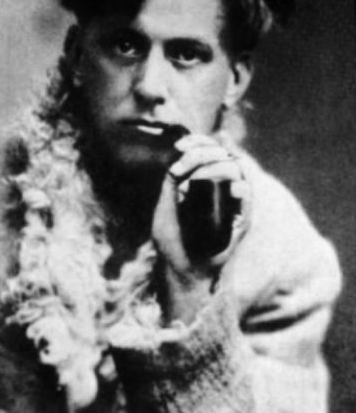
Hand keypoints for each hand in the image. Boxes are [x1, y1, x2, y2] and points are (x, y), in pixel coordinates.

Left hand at [152, 133, 246, 322]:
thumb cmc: (173, 240)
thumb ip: (173, 180)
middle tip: (181, 163)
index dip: (197, 142)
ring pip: (235, 169)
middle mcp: (220, 188)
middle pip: (222, 153)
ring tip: (193, 180)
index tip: (179, 146)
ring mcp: (232, 202)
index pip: (207, 150)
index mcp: (203, 181)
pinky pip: (247, 195)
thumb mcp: (165, 205)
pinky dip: (240, 188)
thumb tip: (180, 154)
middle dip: (202, 153)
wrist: (183, 270)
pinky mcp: (241, 218)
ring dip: (214, 167)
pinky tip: (230, 189)